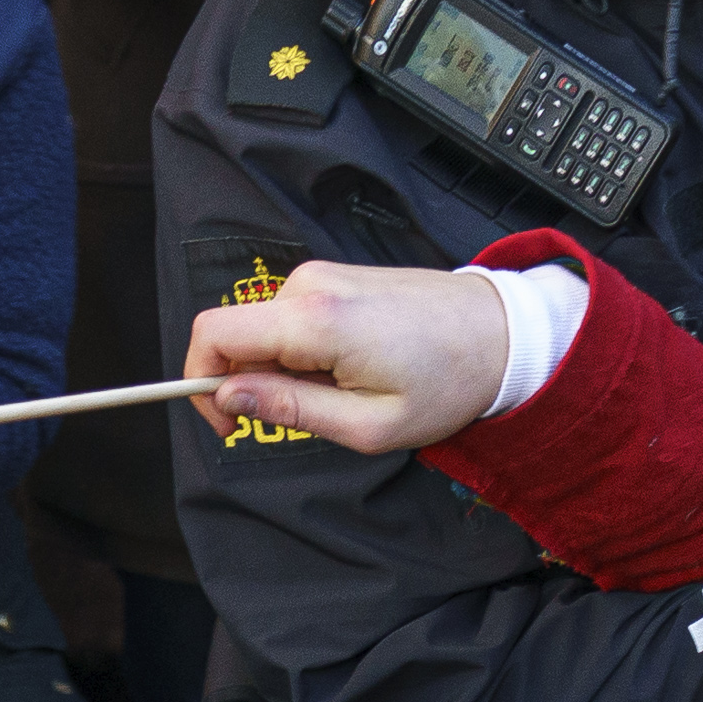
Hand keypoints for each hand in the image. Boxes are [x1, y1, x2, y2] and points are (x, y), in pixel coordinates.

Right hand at [190, 257, 508, 451]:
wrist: (502, 334)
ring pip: (264, 331)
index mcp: (315, 320)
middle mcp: (311, 285)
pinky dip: (305, 353)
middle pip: (235, 334)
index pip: (212, 335)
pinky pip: (292, 320)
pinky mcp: (337, 278)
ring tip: (345, 391)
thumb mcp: (368, 425)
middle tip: (309, 415)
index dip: (200, 383)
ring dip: (285, 371)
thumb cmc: (447, 382)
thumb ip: (291, 410)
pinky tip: (352, 368)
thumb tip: (227, 398)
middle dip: (252, 382)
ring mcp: (324, 276)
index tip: (228, 421)